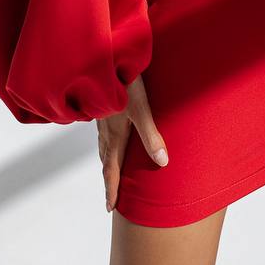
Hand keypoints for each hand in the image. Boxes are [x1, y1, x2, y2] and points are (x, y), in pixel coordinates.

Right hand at [96, 72, 168, 212]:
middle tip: (110, 197)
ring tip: (111, 169)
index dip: (112, 190)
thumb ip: (151, 136)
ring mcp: (101, 116)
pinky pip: (102, 130)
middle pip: (105, 160)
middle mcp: (105, 129)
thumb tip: (163, 162)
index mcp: (114, 135)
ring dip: (107, 161)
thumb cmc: (125, 81)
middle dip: (109, 179)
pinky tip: (109, 133)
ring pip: (103, 144)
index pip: (111, 170)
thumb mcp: (142, 108)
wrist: (107, 56)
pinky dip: (105, 141)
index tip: (110, 208)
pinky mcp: (102, 103)